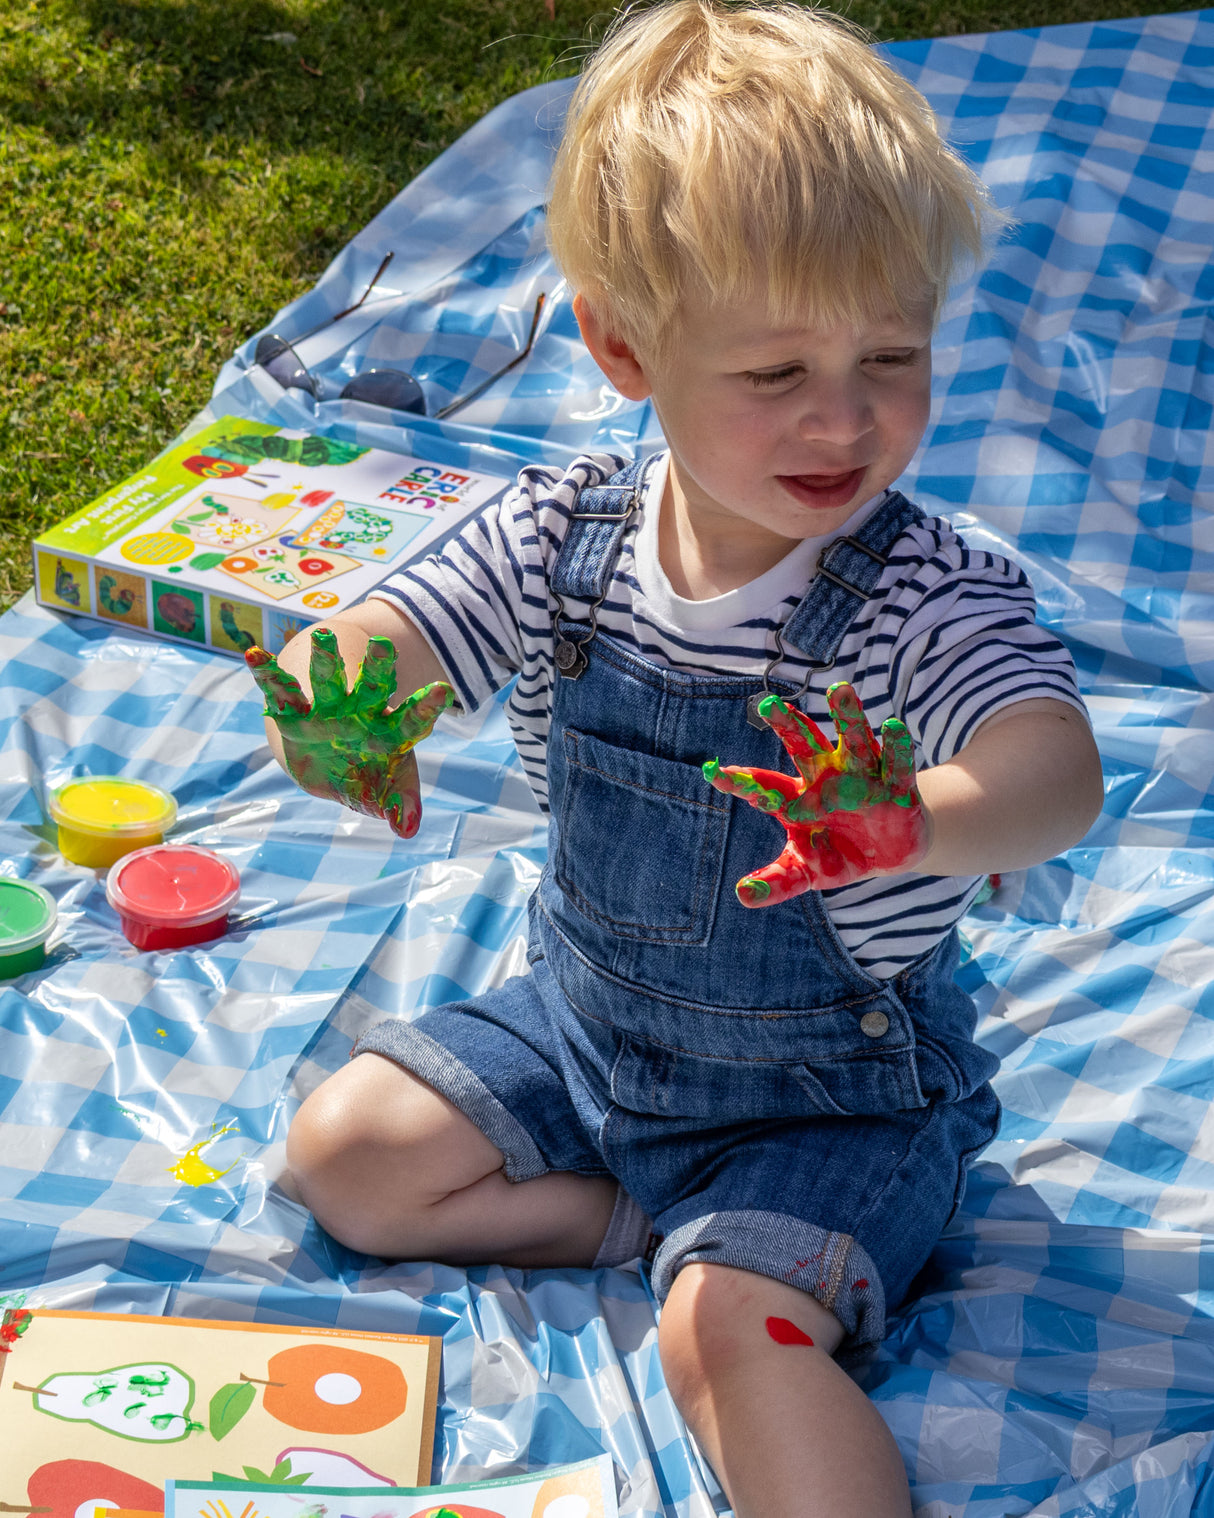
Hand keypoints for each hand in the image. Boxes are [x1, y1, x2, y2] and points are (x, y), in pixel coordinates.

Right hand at [247, 629, 452, 837]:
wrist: (330, 766)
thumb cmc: (367, 775)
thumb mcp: (384, 792)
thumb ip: (398, 805)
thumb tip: (407, 829)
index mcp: (390, 731)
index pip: (413, 719)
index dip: (427, 706)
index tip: (444, 691)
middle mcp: (360, 712)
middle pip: (372, 688)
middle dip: (377, 668)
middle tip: (382, 645)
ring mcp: (326, 708)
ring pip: (327, 680)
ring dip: (325, 661)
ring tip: (323, 638)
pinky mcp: (294, 711)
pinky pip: (279, 689)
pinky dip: (266, 673)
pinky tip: (252, 653)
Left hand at [703, 682, 927, 905]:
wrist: (890, 853)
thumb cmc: (838, 853)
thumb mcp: (805, 872)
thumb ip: (777, 882)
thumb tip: (742, 896)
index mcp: (798, 797)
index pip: (763, 785)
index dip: (738, 780)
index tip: (709, 770)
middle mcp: (827, 777)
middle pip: (804, 746)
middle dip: (788, 725)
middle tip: (768, 704)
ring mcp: (862, 777)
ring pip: (853, 741)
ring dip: (848, 716)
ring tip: (839, 689)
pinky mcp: (897, 787)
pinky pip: (896, 763)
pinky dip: (896, 747)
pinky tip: (892, 728)